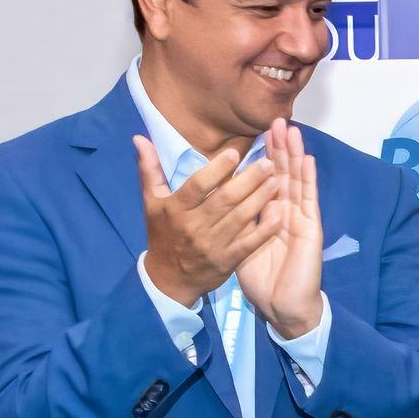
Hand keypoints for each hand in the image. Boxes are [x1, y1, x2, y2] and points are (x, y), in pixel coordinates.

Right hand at [136, 133, 284, 307]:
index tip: (235, 153)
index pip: (197, 186)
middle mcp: (193, 226)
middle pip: (224, 200)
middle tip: (268, 163)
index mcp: (175, 209)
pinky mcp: (226, 261)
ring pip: (240, 218)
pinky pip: (248, 243)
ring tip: (277, 180)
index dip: (216, 170)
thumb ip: (149, 169)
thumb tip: (139, 138)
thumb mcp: (151, 202)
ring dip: (260, 199)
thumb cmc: (162, 234)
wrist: (168, 279)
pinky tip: (279, 214)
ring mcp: (211, 245)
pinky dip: (264, 230)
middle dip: (249, 180)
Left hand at [239, 120, 327, 340]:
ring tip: (291, 129)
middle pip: (283, 174)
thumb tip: (222, 199)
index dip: (264, 157)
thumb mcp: (241, 245)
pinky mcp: (311, 229)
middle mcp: (287, 212)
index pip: (267, 180)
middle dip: (280, 147)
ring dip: (294, 154)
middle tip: (277, 120)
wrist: (282, 307)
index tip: (259, 133)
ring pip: (297, 180)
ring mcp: (300, 218)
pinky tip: (307, 159)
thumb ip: (236, 221)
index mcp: (270, 215)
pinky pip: (308, 200)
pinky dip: (308, 179)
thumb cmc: (263, 281)